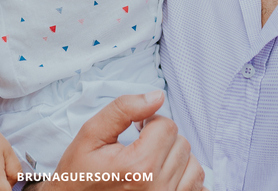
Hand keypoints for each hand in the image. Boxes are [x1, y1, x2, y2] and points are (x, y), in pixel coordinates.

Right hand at [38, 92, 204, 189]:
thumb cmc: (79, 174)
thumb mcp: (91, 134)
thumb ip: (123, 109)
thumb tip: (156, 96)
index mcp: (139, 166)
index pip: (167, 126)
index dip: (149, 121)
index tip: (136, 130)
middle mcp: (158, 188)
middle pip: (181, 144)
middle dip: (162, 138)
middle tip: (140, 146)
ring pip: (193, 165)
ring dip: (175, 158)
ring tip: (152, 161)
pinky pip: (198, 188)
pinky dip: (186, 178)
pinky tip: (165, 176)